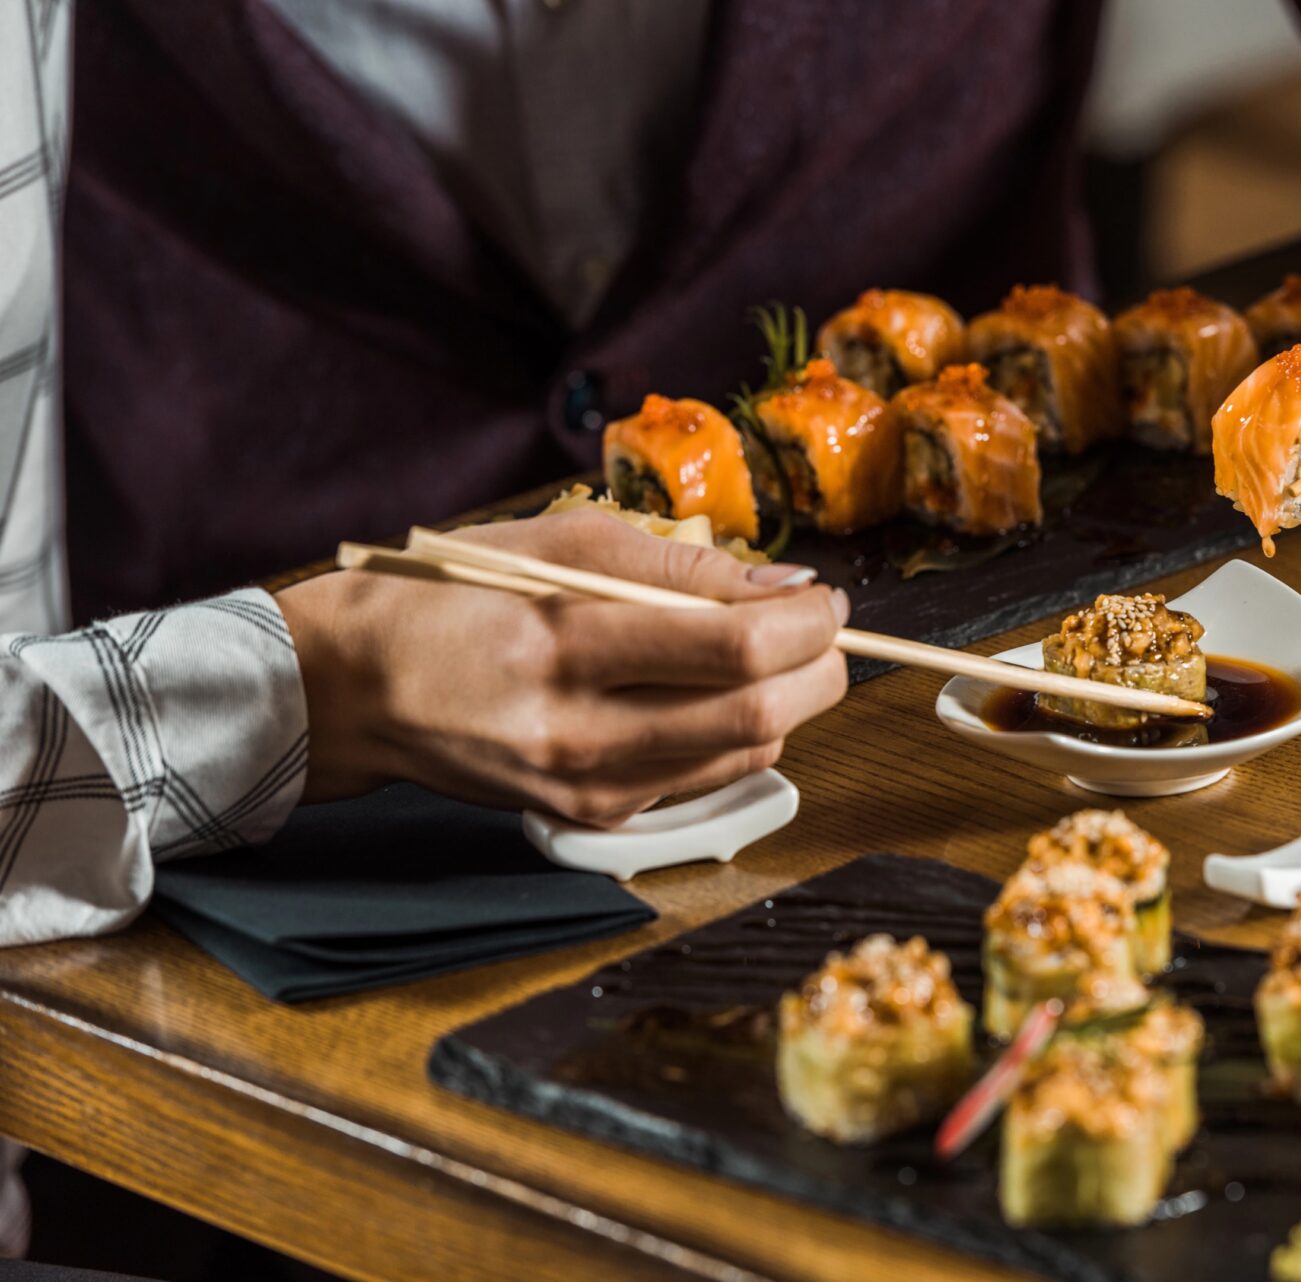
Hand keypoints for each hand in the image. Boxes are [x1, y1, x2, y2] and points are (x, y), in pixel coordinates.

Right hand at [277, 510, 847, 824]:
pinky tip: (717, 693)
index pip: (735, 649)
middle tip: (825, 624)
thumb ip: (681, 568)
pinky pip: (706, 777)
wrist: (357, 690)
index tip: (824, 593)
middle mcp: (578, 733)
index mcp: (563, 648)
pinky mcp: (593, 816)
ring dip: (791, 700)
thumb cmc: (455, 597)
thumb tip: (785, 586)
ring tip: (776, 651)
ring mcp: (588, 787)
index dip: (807, 620)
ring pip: (746, 753)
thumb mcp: (560, 544)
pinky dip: (738, 732)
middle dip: (822, 666)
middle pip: (758, 713)